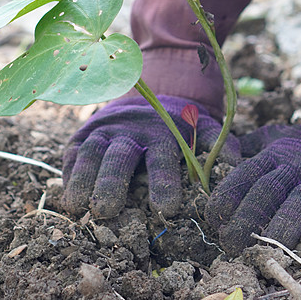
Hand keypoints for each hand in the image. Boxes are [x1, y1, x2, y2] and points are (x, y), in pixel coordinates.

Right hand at [62, 95, 239, 218]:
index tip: (166, 209)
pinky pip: (71, 155)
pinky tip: (67, 199)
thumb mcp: (205, 127)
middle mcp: (131, 129)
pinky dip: (68, 175)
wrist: (151, 88)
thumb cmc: (181, 122)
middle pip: (120, 156)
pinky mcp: (82, 136)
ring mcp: (103, 131)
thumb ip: (219, 147)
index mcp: (164, 131)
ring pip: (91, 154)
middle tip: (108, 211)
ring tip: (78, 208)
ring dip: (84, 180)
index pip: (163, 158)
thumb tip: (233, 168)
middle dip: (113, 183)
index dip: (164, 183)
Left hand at [205, 125, 300, 256]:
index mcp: (274, 154)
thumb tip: (215, 155)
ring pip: (299, 204)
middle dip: (247, 219)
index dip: (228, 195)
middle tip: (231, 243)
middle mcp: (297, 166)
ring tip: (263, 252)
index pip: (247, 173)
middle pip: (268, 191)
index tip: (213, 217)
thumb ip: (241, 147)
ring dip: (280, 230)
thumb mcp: (267, 138)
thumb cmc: (296, 146)